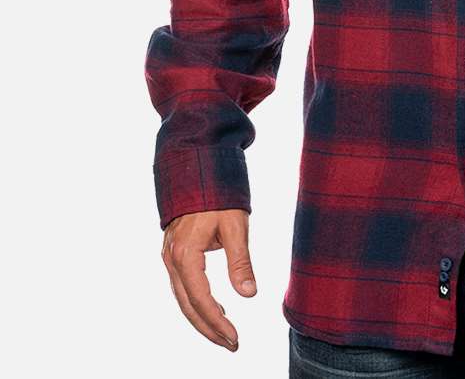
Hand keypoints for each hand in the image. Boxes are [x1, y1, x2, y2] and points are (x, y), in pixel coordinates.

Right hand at [160, 208, 257, 350]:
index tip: (235, 338)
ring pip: (183, 298)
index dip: (217, 322)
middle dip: (209, 328)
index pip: (201, 299)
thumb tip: (249, 294)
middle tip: (231, 344)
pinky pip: (182, 286)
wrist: (198, 167)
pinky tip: (215, 307)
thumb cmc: (219, 195)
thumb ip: (240, 262)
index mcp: (185, 255)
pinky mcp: (173, 252)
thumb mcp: (235, 226)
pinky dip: (196, 302)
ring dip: (202, 318)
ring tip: (225, 333)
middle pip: (188, 305)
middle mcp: (172, 259)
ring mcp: (169, 256)